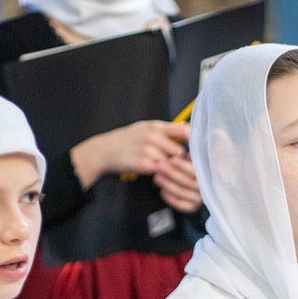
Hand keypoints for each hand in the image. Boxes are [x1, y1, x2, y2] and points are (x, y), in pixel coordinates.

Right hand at [70, 121, 190, 188]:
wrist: (105, 151)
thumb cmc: (127, 139)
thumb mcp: (145, 127)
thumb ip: (166, 128)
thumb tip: (186, 126)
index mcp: (155, 126)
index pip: (183, 131)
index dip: (191, 141)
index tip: (193, 148)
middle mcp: (153, 137)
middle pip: (179, 152)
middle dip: (176, 158)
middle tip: (170, 160)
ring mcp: (148, 151)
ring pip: (170, 163)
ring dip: (166, 166)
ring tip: (156, 163)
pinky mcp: (143, 165)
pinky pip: (160, 171)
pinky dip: (158, 172)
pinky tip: (150, 169)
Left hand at [154, 153, 202, 212]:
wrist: (198, 184)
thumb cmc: (193, 167)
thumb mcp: (194, 160)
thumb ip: (191, 157)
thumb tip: (183, 153)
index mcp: (207, 175)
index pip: (195, 171)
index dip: (183, 166)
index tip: (172, 159)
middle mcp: (204, 188)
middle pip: (186, 182)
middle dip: (171, 173)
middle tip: (159, 166)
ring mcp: (199, 199)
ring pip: (182, 192)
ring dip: (167, 184)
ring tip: (156, 177)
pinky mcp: (192, 207)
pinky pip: (180, 204)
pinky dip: (170, 198)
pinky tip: (162, 191)